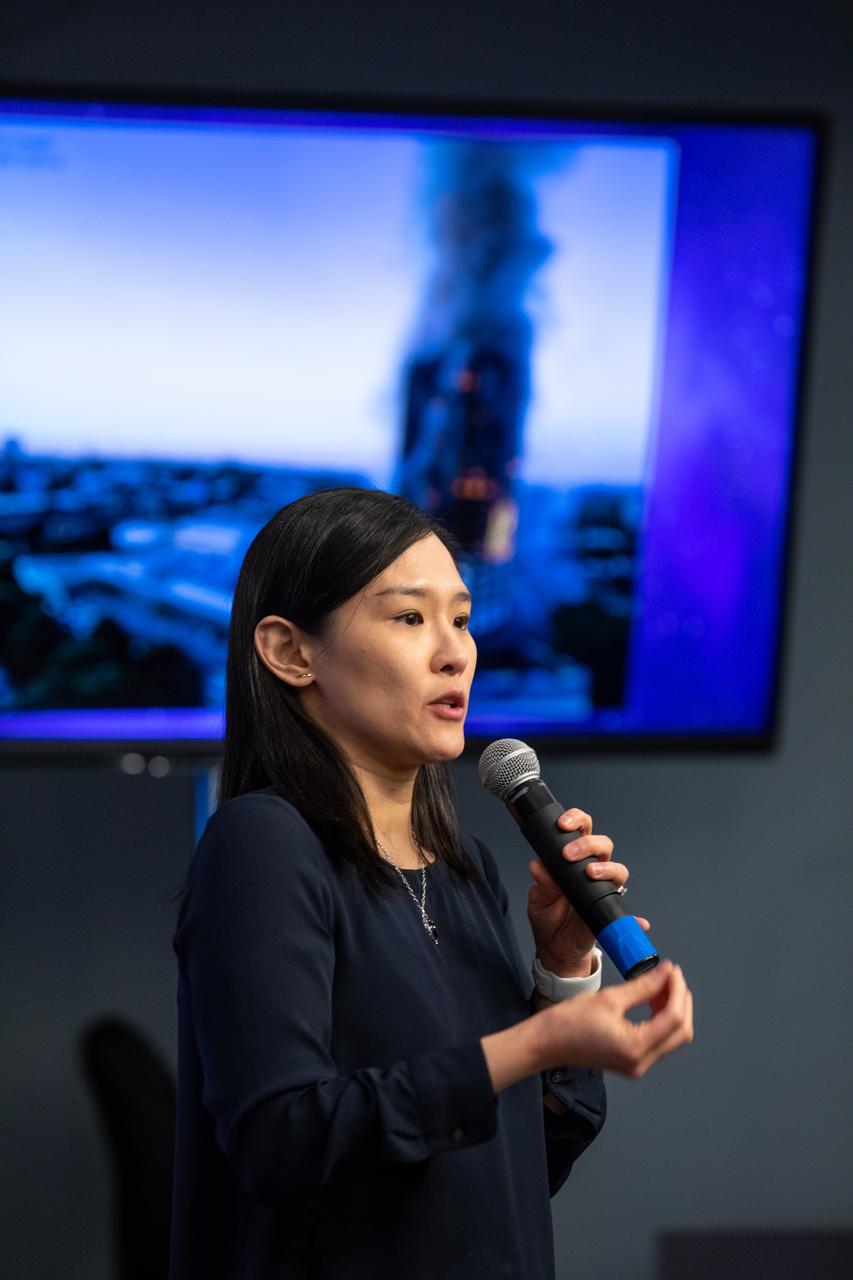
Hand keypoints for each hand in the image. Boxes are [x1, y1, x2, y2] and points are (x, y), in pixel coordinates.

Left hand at [527, 807, 649, 976]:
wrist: (555, 948)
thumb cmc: (548, 917)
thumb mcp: (538, 900)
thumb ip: (541, 883)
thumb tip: (538, 866)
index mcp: (573, 860)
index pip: (581, 831)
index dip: (576, 821)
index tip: (563, 824)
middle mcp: (592, 870)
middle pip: (603, 845)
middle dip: (588, 844)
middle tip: (569, 854)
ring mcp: (604, 889)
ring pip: (617, 869)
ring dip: (607, 868)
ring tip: (591, 874)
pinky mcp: (610, 910)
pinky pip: (627, 912)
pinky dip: (635, 917)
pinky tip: (638, 921)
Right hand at [535, 960, 693, 1077]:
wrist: (546, 1042)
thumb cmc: (568, 1022)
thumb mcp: (609, 997)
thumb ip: (643, 986)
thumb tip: (666, 973)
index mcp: (635, 1048)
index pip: (674, 1018)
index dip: (677, 991)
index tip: (673, 971)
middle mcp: (641, 1062)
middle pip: (680, 1032)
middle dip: (680, 1001)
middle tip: (670, 976)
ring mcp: (638, 1064)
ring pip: (672, 1036)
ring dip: (672, 1009)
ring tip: (661, 984)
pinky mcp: (632, 1061)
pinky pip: (658, 1039)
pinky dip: (661, 1018)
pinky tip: (652, 999)